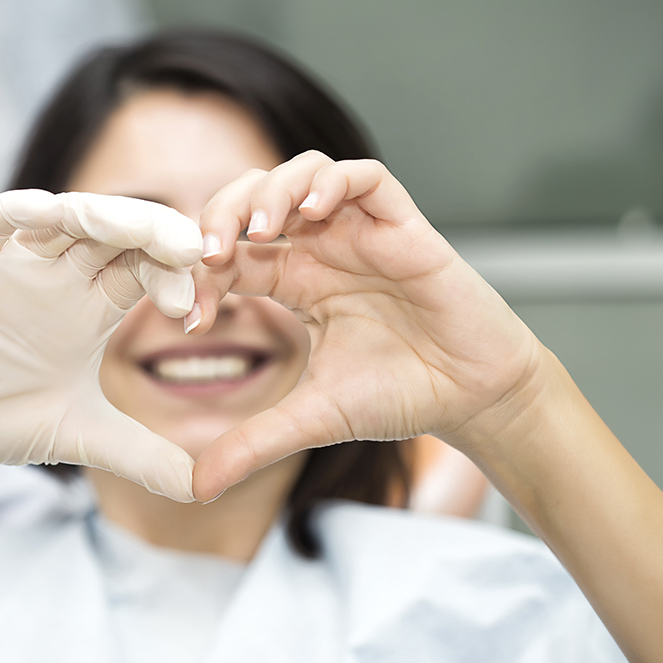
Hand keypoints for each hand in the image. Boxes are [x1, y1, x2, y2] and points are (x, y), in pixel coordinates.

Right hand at [0, 190, 202, 501]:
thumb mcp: (79, 436)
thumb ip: (142, 456)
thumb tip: (205, 490)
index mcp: (93, 307)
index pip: (147, 271)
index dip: (176, 280)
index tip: (193, 312)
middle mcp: (63, 276)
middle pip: (121, 235)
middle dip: (158, 236)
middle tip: (193, 252)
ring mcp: (19, 263)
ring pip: (71, 217)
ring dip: (109, 215)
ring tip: (145, 232)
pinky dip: (24, 212)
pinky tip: (53, 214)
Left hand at [190, 152, 542, 501]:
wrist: (472, 396)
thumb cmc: (399, 395)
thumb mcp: (311, 418)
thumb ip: (254, 443)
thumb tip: (196, 488)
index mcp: (294, 283)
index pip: (230, 255)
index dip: (200, 274)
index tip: (191, 316)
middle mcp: (322, 250)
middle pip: (254, 199)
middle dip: (221, 214)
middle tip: (208, 252)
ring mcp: (360, 233)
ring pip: (302, 174)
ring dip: (271, 192)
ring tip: (258, 231)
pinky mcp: (402, 226)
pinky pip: (364, 177)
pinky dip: (331, 182)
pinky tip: (312, 212)